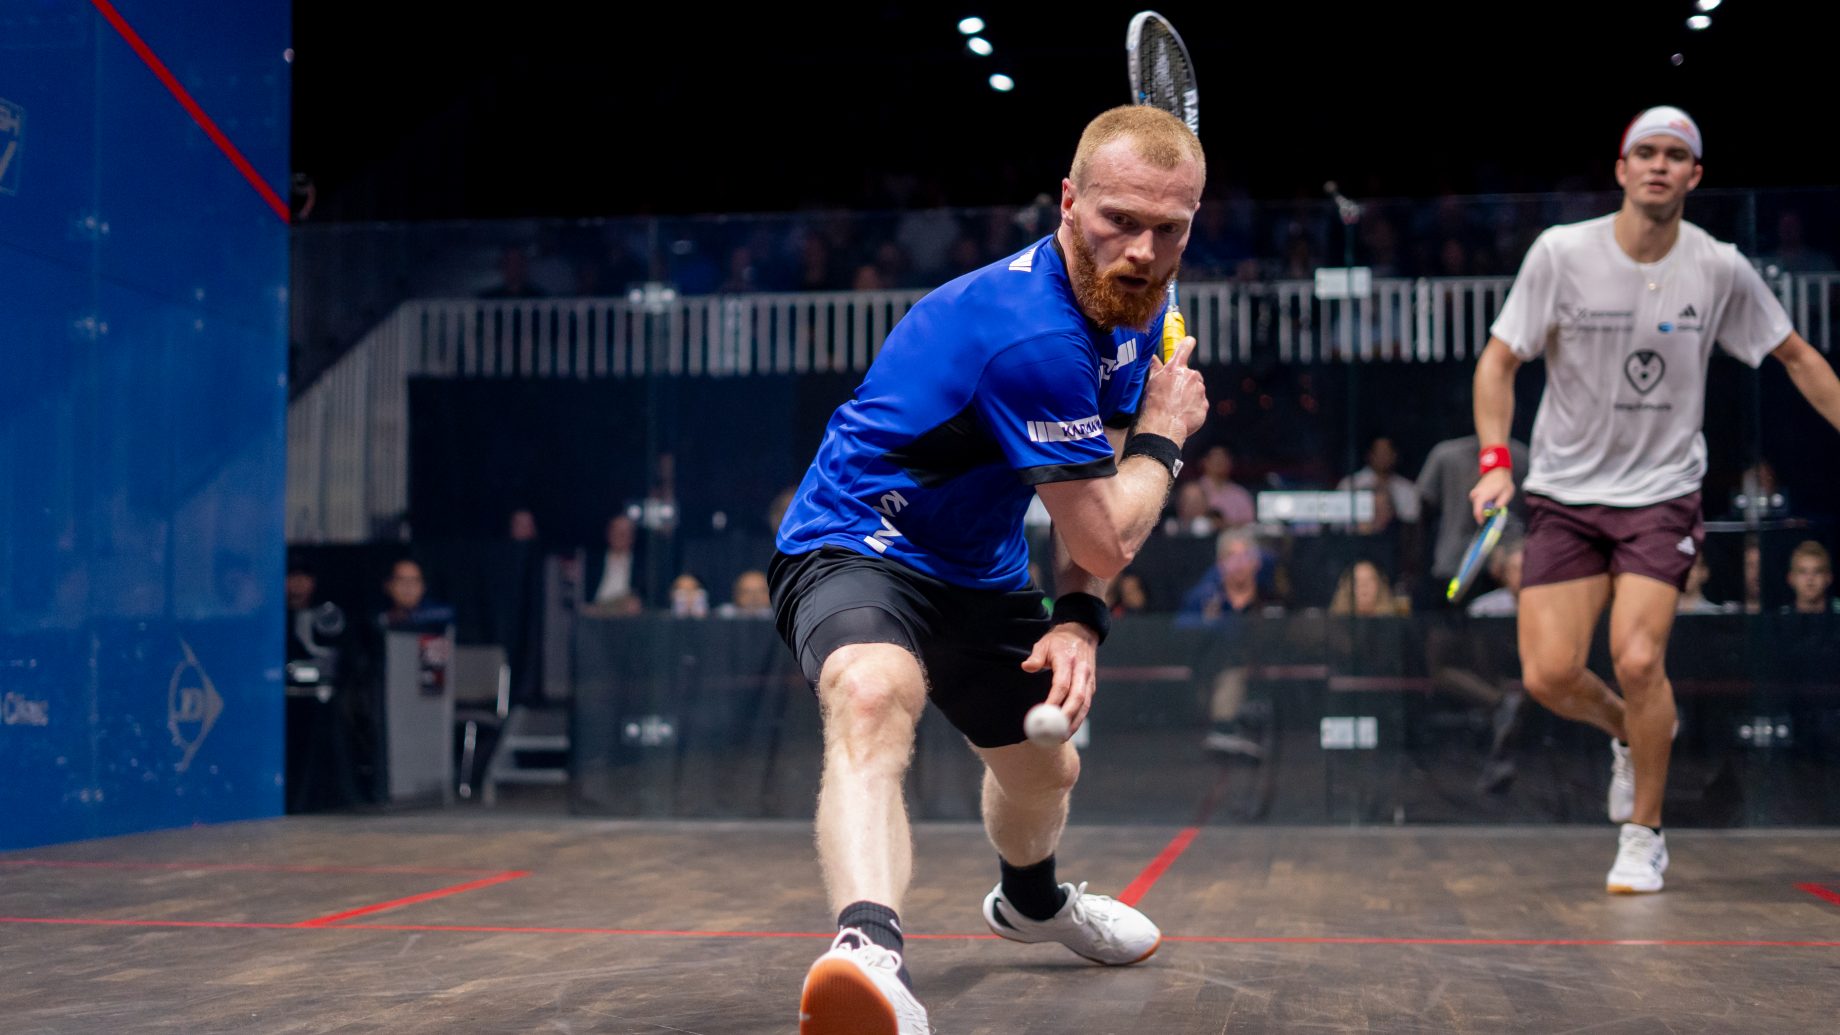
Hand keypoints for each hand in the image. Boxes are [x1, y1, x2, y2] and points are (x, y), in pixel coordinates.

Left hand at [1020, 621, 1098, 735]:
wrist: (1082, 633)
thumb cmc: (1058, 641)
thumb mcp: (1043, 643)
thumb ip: (1035, 656)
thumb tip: (1026, 667)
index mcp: (1068, 660)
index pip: (1062, 684)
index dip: (1054, 701)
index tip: (1043, 716)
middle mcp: (1082, 671)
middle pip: (1077, 698)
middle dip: (1067, 718)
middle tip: (1054, 733)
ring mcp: (1089, 679)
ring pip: (1084, 705)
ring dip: (1074, 723)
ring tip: (1061, 738)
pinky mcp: (1091, 686)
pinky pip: (1086, 705)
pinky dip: (1078, 718)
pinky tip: (1067, 730)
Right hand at [1139, 336, 1206, 441]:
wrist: (1163, 425)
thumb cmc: (1155, 404)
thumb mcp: (1151, 382)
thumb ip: (1155, 368)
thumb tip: (1153, 358)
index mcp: (1176, 368)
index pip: (1184, 347)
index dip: (1187, 343)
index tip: (1189, 341)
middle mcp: (1190, 376)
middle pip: (1192, 374)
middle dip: (1185, 382)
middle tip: (1173, 393)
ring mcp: (1199, 390)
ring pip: (1196, 389)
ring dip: (1190, 395)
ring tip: (1176, 406)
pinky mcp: (1204, 405)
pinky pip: (1200, 404)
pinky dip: (1193, 408)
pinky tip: (1182, 414)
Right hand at [1470, 467, 1515, 523]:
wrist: (1497, 470)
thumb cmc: (1503, 482)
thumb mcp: (1507, 493)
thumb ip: (1501, 503)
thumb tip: (1496, 511)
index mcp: (1483, 496)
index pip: (1477, 512)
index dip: (1481, 520)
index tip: (1486, 524)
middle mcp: (1476, 495)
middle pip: (1477, 510)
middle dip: (1485, 514)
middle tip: (1494, 514)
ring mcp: (1475, 493)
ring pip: (1478, 506)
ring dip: (1485, 508)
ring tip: (1495, 503)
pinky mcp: (1475, 493)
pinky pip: (1478, 502)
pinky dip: (1484, 504)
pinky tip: (1492, 500)